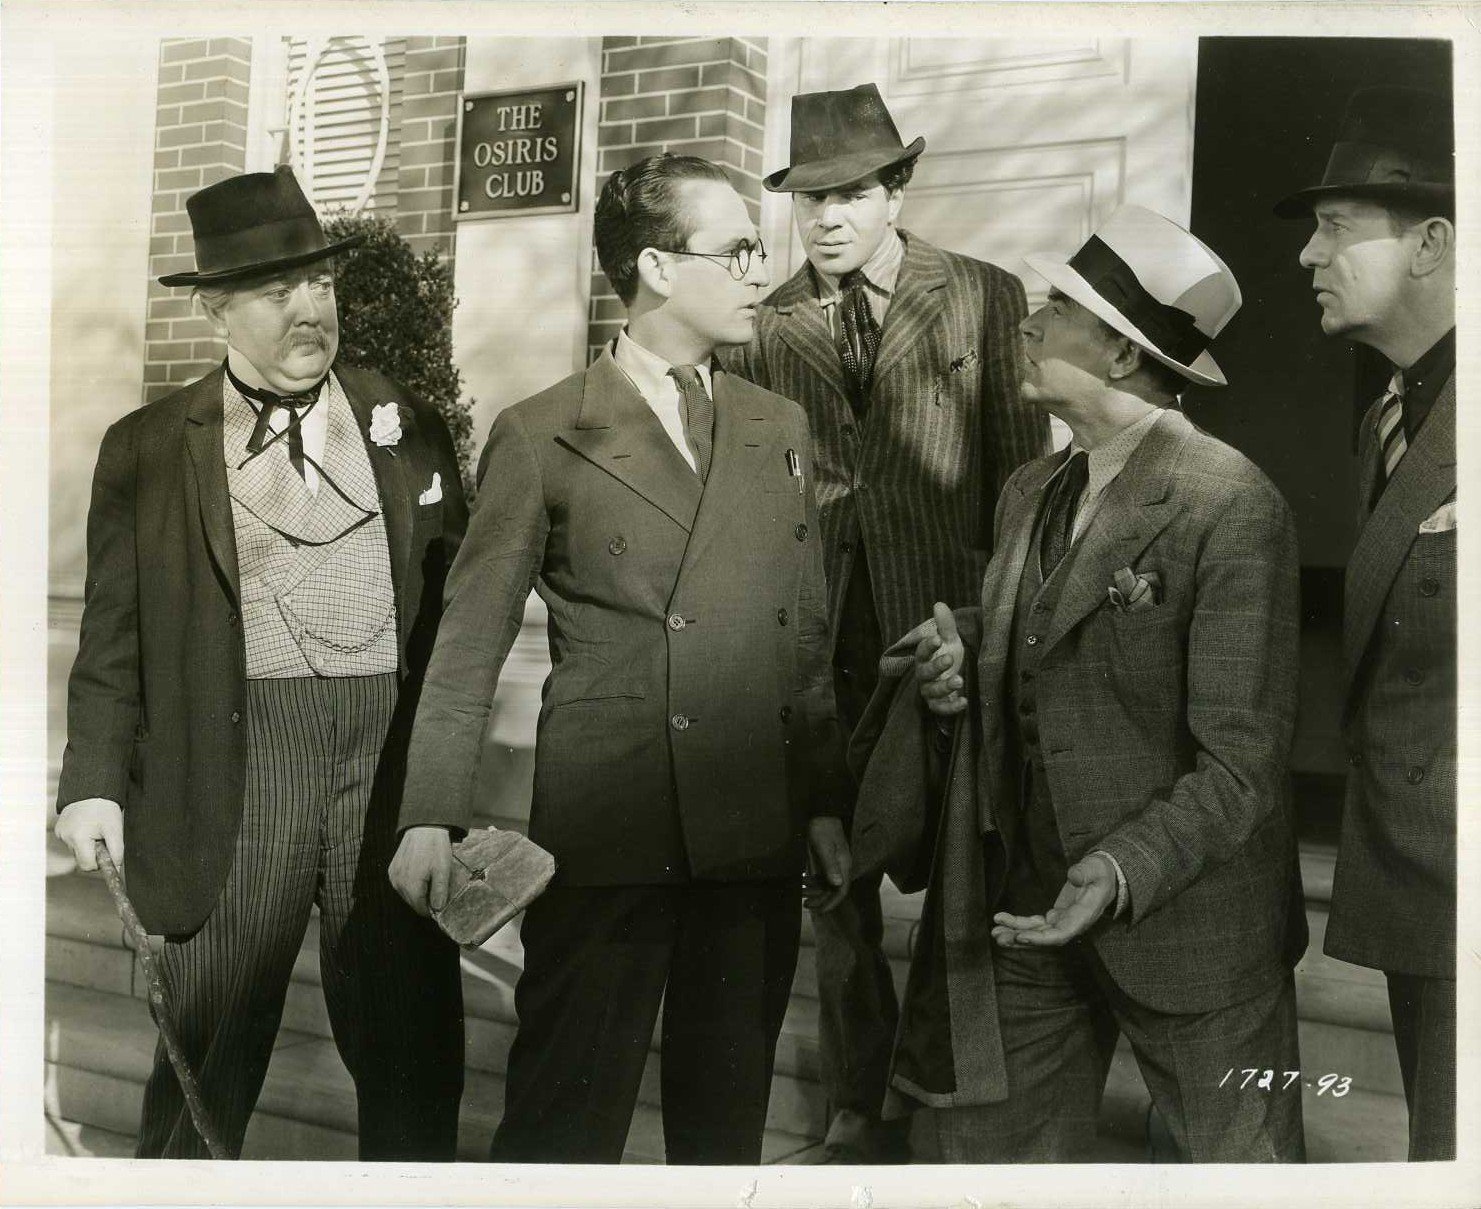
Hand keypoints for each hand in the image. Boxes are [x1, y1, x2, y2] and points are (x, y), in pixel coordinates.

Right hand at [55, 798, 123, 870]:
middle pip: (81, 859)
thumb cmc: (105, 808)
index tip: (107, 854)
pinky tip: (86, 826)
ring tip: (94, 828)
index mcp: (78, 838)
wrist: (92, 789)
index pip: (87, 865)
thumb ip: (117, 850)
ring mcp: (60, 833)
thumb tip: (117, 868)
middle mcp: (65, 837)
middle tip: (102, 838)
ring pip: (77, 851)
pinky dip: (81, 838)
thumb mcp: (115, 829)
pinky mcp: (59, 830)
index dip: (99, 863)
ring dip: (87, 845)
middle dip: (93, 853)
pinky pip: (72, 842)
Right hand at [389, 826, 453, 917]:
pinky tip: (420, 873)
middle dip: (425, 900)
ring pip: (406, 894)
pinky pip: (401, 884)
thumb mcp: (443, 870)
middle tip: (437, 887)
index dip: (432, 909)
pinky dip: (410, 884)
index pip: (420, 909)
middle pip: (412, 902)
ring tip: (429, 878)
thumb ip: (440, 892)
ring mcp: (393, 876)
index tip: (441, 902)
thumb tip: (437, 910)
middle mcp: (398, 883)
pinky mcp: (392, 869)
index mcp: (411, 885)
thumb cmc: (435, 847)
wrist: (424, 827)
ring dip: (418, 892)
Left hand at [805, 816, 850, 912]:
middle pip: (832, 890)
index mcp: (843, 865)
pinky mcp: (825, 861)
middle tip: (805, 904)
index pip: (841, 890)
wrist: (821, 813)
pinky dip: (811, 882)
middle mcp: (840, 867)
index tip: (820, 911)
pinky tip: (802, 883)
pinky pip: (820, 877)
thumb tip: (837, 884)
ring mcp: (833, 864)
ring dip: (814, 891)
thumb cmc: (823, 828)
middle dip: (820, 900)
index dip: (832, 903)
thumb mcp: (825, 846)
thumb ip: (830, 865)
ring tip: (800, 893)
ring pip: (825, 885)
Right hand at [915, 602, 967, 717]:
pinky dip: (951, 707)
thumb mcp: (950, 640)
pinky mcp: (939, 705)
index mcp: (924, 658)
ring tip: (960, 680)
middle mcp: (924, 675)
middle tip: (950, 658)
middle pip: (925, 672)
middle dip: (936, 666)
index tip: (938, 639)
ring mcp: (930, 691)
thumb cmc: (949, 655)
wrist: (955, 676)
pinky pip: (941, 709)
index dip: (928, 645)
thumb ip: (945, 625)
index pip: (922, 651)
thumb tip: (939, 604)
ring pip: (932, 692)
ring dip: (944, 686)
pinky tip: (964, 702)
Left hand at [991, 854, 1116, 947]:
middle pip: (1044, 938)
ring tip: (995, 932)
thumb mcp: (1096, 868)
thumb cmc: (1100, 872)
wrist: (1105, 877)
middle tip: (998, 936)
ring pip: (1037, 933)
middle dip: (1021, 939)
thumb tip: (1074, 876)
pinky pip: (1035, 924)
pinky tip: (1002, 920)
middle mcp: (1071, 925)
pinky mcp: (1055, 917)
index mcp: (1082, 917)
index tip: (1021, 936)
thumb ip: (1085, 872)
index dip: (1040, 939)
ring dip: (1015, 934)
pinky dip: (1018, 923)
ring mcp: (1062, 922)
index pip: (1061, 934)